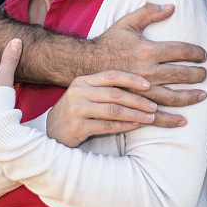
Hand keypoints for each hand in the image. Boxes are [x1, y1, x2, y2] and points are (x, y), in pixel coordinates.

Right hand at [45, 70, 164, 146]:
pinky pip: (106, 126)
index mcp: (83, 80)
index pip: (111, 75)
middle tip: (154, 106)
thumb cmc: (77, 110)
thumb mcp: (87, 93)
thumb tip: (139, 84)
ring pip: (113, 110)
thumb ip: (105, 88)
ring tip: (150, 117)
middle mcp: (79, 92)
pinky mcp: (77, 127)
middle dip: (138, 100)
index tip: (148, 84)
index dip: (131, 78)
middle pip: (115, 93)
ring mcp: (77, 109)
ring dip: (134, 114)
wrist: (51, 131)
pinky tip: (135, 125)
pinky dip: (123, 126)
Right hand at [92, 3, 206, 116]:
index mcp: (147, 50)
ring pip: (172, 97)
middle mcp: (146, 70)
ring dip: (189, 98)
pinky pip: (154, 115)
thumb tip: (172, 6)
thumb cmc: (109, 41)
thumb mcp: (127, 23)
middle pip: (180, 74)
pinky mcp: (133, 103)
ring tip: (202, 96)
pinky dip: (169, 120)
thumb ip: (149, 12)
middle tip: (206, 75)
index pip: (180, 51)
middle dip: (197, 75)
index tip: (203, 55)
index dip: (195, 52)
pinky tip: (181, 121)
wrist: (84, 64)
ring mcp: (140, 89)